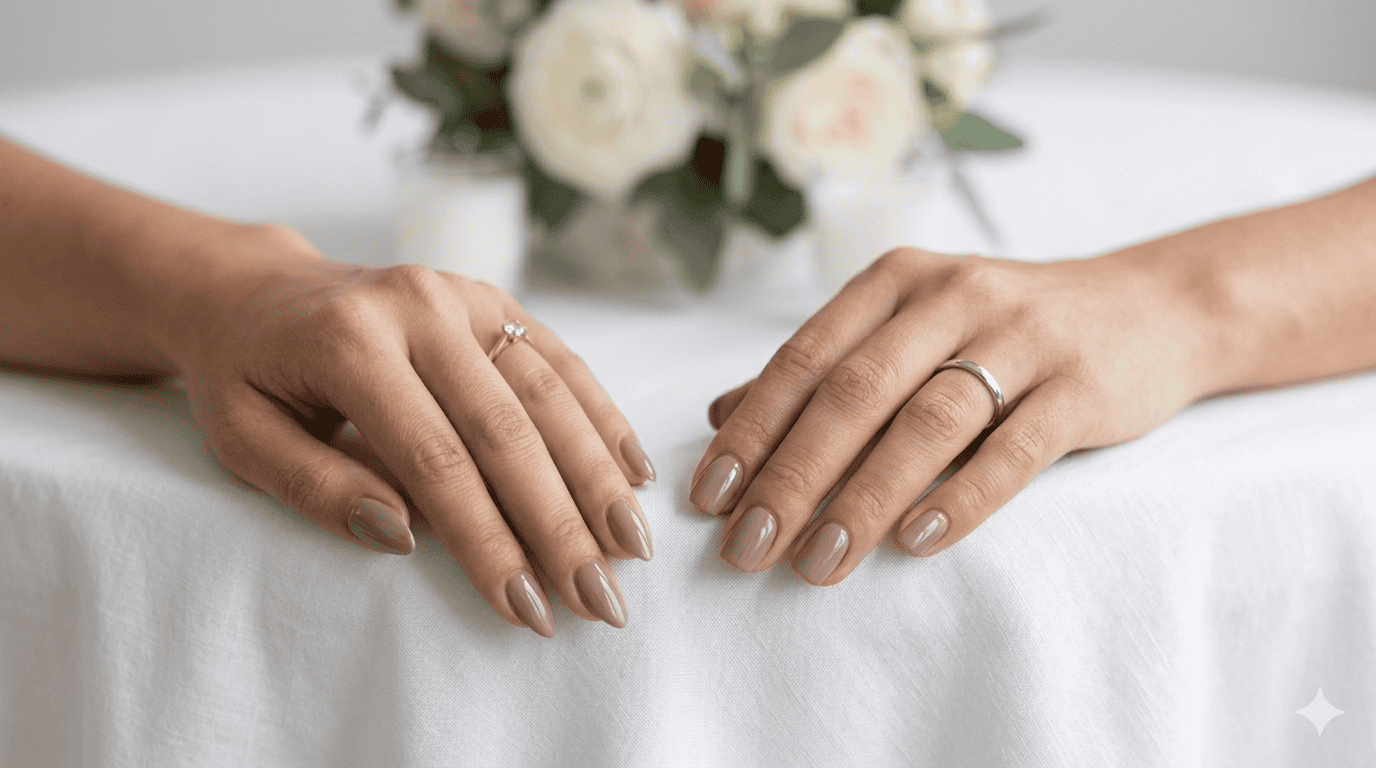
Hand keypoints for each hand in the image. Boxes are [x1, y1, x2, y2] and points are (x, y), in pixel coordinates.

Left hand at [170, 225, 655, 634]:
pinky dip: (601, 416)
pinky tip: (634, 471)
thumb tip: (404, 534)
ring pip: (547, 392)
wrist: (255, 291)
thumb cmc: (244, 376)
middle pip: (507, 429)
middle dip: (560, 522)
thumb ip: (316, 486)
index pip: (435, 460)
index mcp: (349, 343)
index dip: (487, 540)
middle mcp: (417, 307)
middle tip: (601, 598)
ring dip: (597, 475)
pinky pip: (559, 359)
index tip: (528, 609)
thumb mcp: (244, 438)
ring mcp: (462, 296)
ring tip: (632, 547)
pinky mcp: (491, 299)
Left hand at [693, 247, 1210, 583]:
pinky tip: (917, 540)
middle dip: (792, 475)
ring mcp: (1021, 337)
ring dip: (864, 498)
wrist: (1149, 308)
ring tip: (819, 563)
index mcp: (895, 281)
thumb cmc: (1003, 329)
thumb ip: (822, 367)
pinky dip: (963, 496)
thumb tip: (720, 414)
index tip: (709, 498)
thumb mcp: (909, 328)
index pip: (804, 358)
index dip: (751, 431)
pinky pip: (1014, 446)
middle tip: (749, 548)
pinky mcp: (1080, 385)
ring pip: (927, 421)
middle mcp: (950, 296)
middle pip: (854, 393)